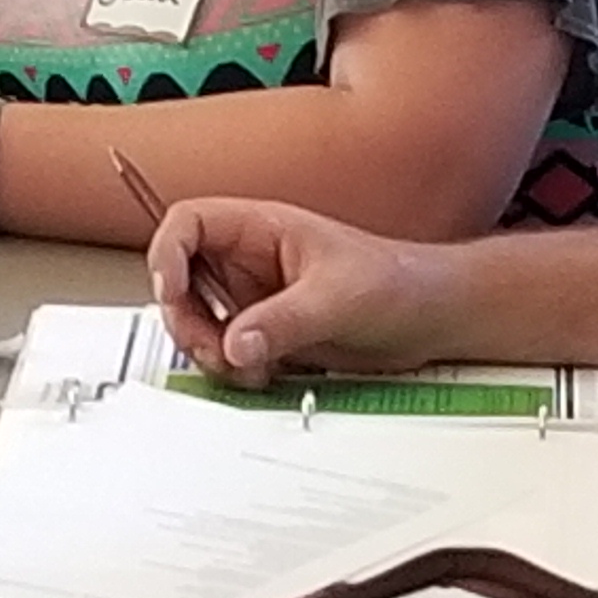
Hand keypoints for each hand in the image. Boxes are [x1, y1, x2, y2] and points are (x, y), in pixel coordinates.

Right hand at [147, 196, 461, 384]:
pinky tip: (262, 374)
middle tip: (211, 347)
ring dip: (208, 351)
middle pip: (181, 280)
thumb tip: (236, 343)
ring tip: (248, 367)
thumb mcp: (337, 298)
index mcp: (261, 228)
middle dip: (186, 319)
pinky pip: (225, 352)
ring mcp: (255, 300)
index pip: (189, 223)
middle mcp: (250, 261)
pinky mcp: (265, 335)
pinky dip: (231, 369)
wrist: (429, 318)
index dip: (168, 253)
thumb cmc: (397, 282)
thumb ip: (283, 321)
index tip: (173, 291)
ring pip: (197, 322)